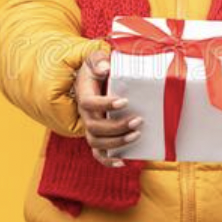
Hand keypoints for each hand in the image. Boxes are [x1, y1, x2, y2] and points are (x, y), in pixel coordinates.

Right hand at [73, 50, 142, 167]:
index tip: (124, 101)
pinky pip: (98, 154)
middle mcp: (85, 115)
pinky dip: (108, 161)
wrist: (91, 81)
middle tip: (138, 121)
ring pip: (96, 143)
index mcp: (84, 95)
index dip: (105, 104)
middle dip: (117, 127)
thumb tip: (105, 68)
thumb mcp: (95, 59)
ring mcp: (90, 128)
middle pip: (94, 127)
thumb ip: (99, 60)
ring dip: (116, 143)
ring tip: (136, 135)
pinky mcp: (98, 136)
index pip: (89, 103)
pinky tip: (124, 162)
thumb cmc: (97, 69)